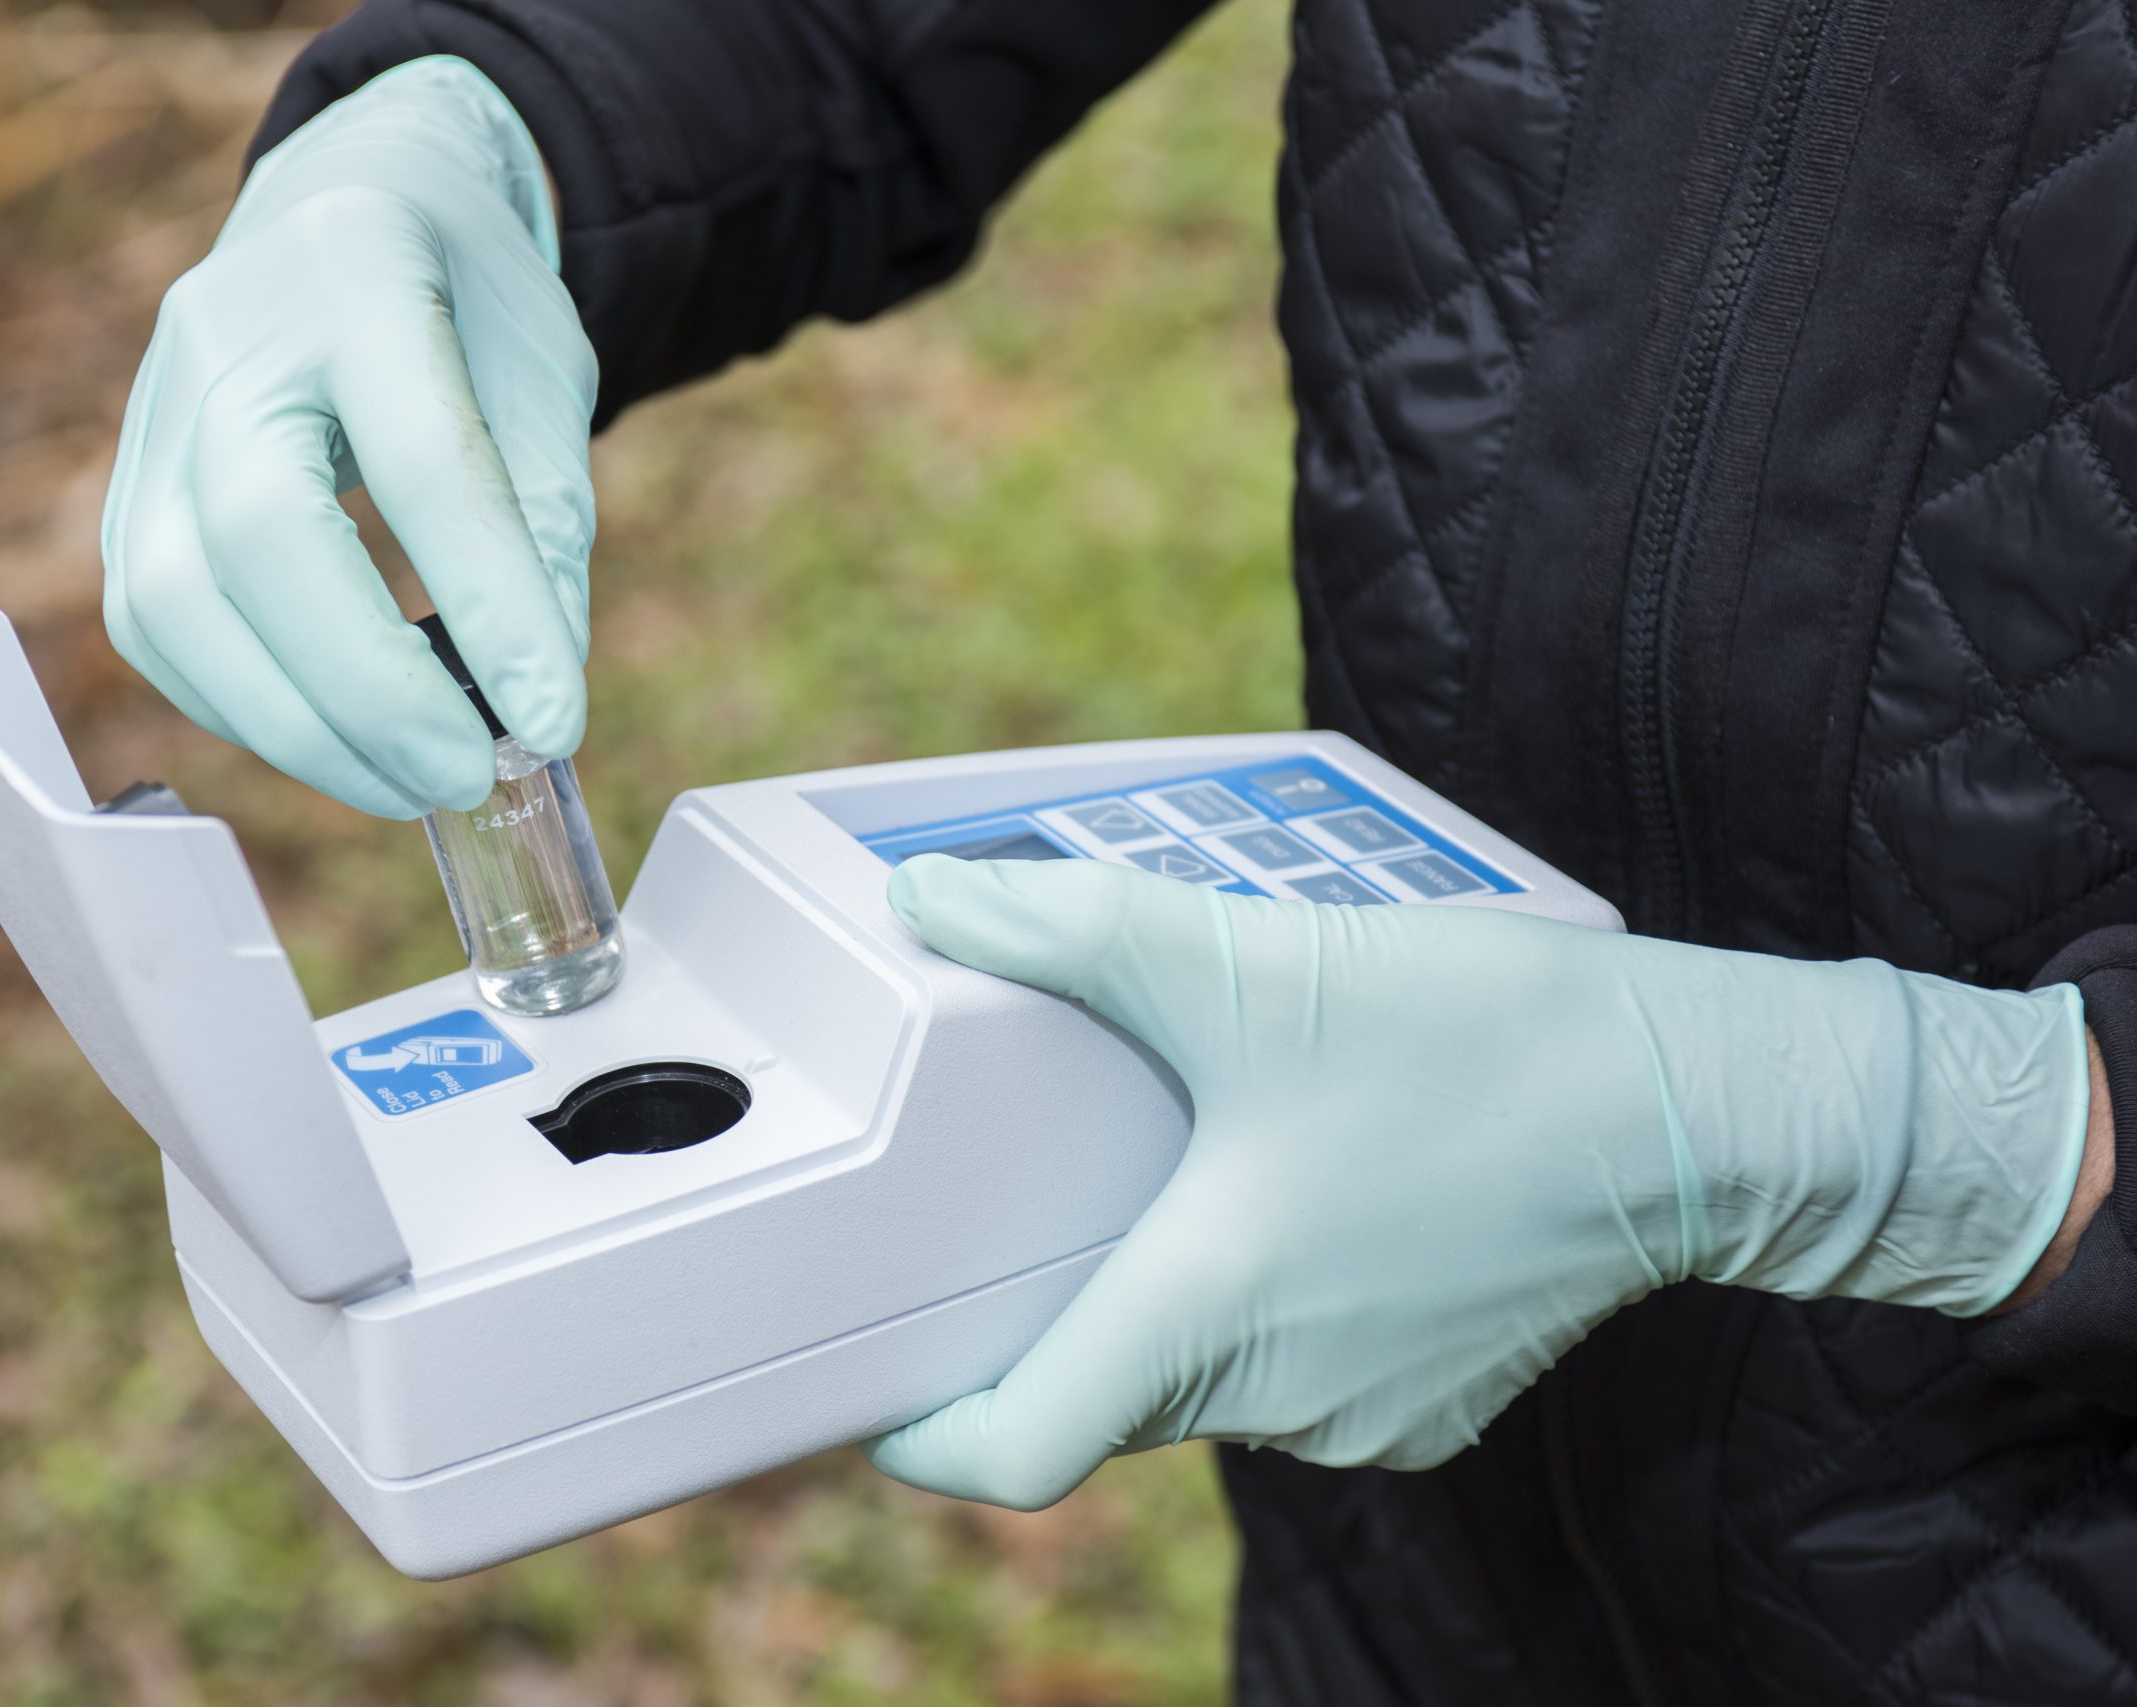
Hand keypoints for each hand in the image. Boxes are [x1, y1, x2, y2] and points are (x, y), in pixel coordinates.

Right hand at [102, 57, 594, 815]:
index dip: (487, 603)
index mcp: (356, 266)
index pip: (418, 456)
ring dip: (298, 727)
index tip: (552, 723)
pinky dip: (246, 709)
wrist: (348, 208)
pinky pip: (154, 630)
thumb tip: (534, 704)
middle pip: (255, 534)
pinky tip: (337, 739)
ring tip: (410, 782)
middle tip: (464, 776)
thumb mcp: (544, 378)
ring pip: (172, 602)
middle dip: (367, 690)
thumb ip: (544, 529)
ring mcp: (150, 411)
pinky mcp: (122, 489)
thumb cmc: (463, 301)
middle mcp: (223, 333)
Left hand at [864, 856, 2091, 1508]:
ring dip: (1172, 1285)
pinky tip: (1294, 1187)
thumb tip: (935, 900)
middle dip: (1053, 1307)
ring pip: (1201, 1375)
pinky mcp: (1426, 1400)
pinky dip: (1263, 1299)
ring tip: (1182, 1159)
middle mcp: (1275, 1400)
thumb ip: (1073, 929)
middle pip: (1102, 1391)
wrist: (1696, 1103)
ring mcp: (1360, 1416)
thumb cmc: (1483, 1043)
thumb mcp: (1252, 960)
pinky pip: (1293, 1370)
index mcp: (1206, 1315)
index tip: (884, 1376)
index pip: (1012, 1453)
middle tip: (1032, 1193)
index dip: (925, 1428)